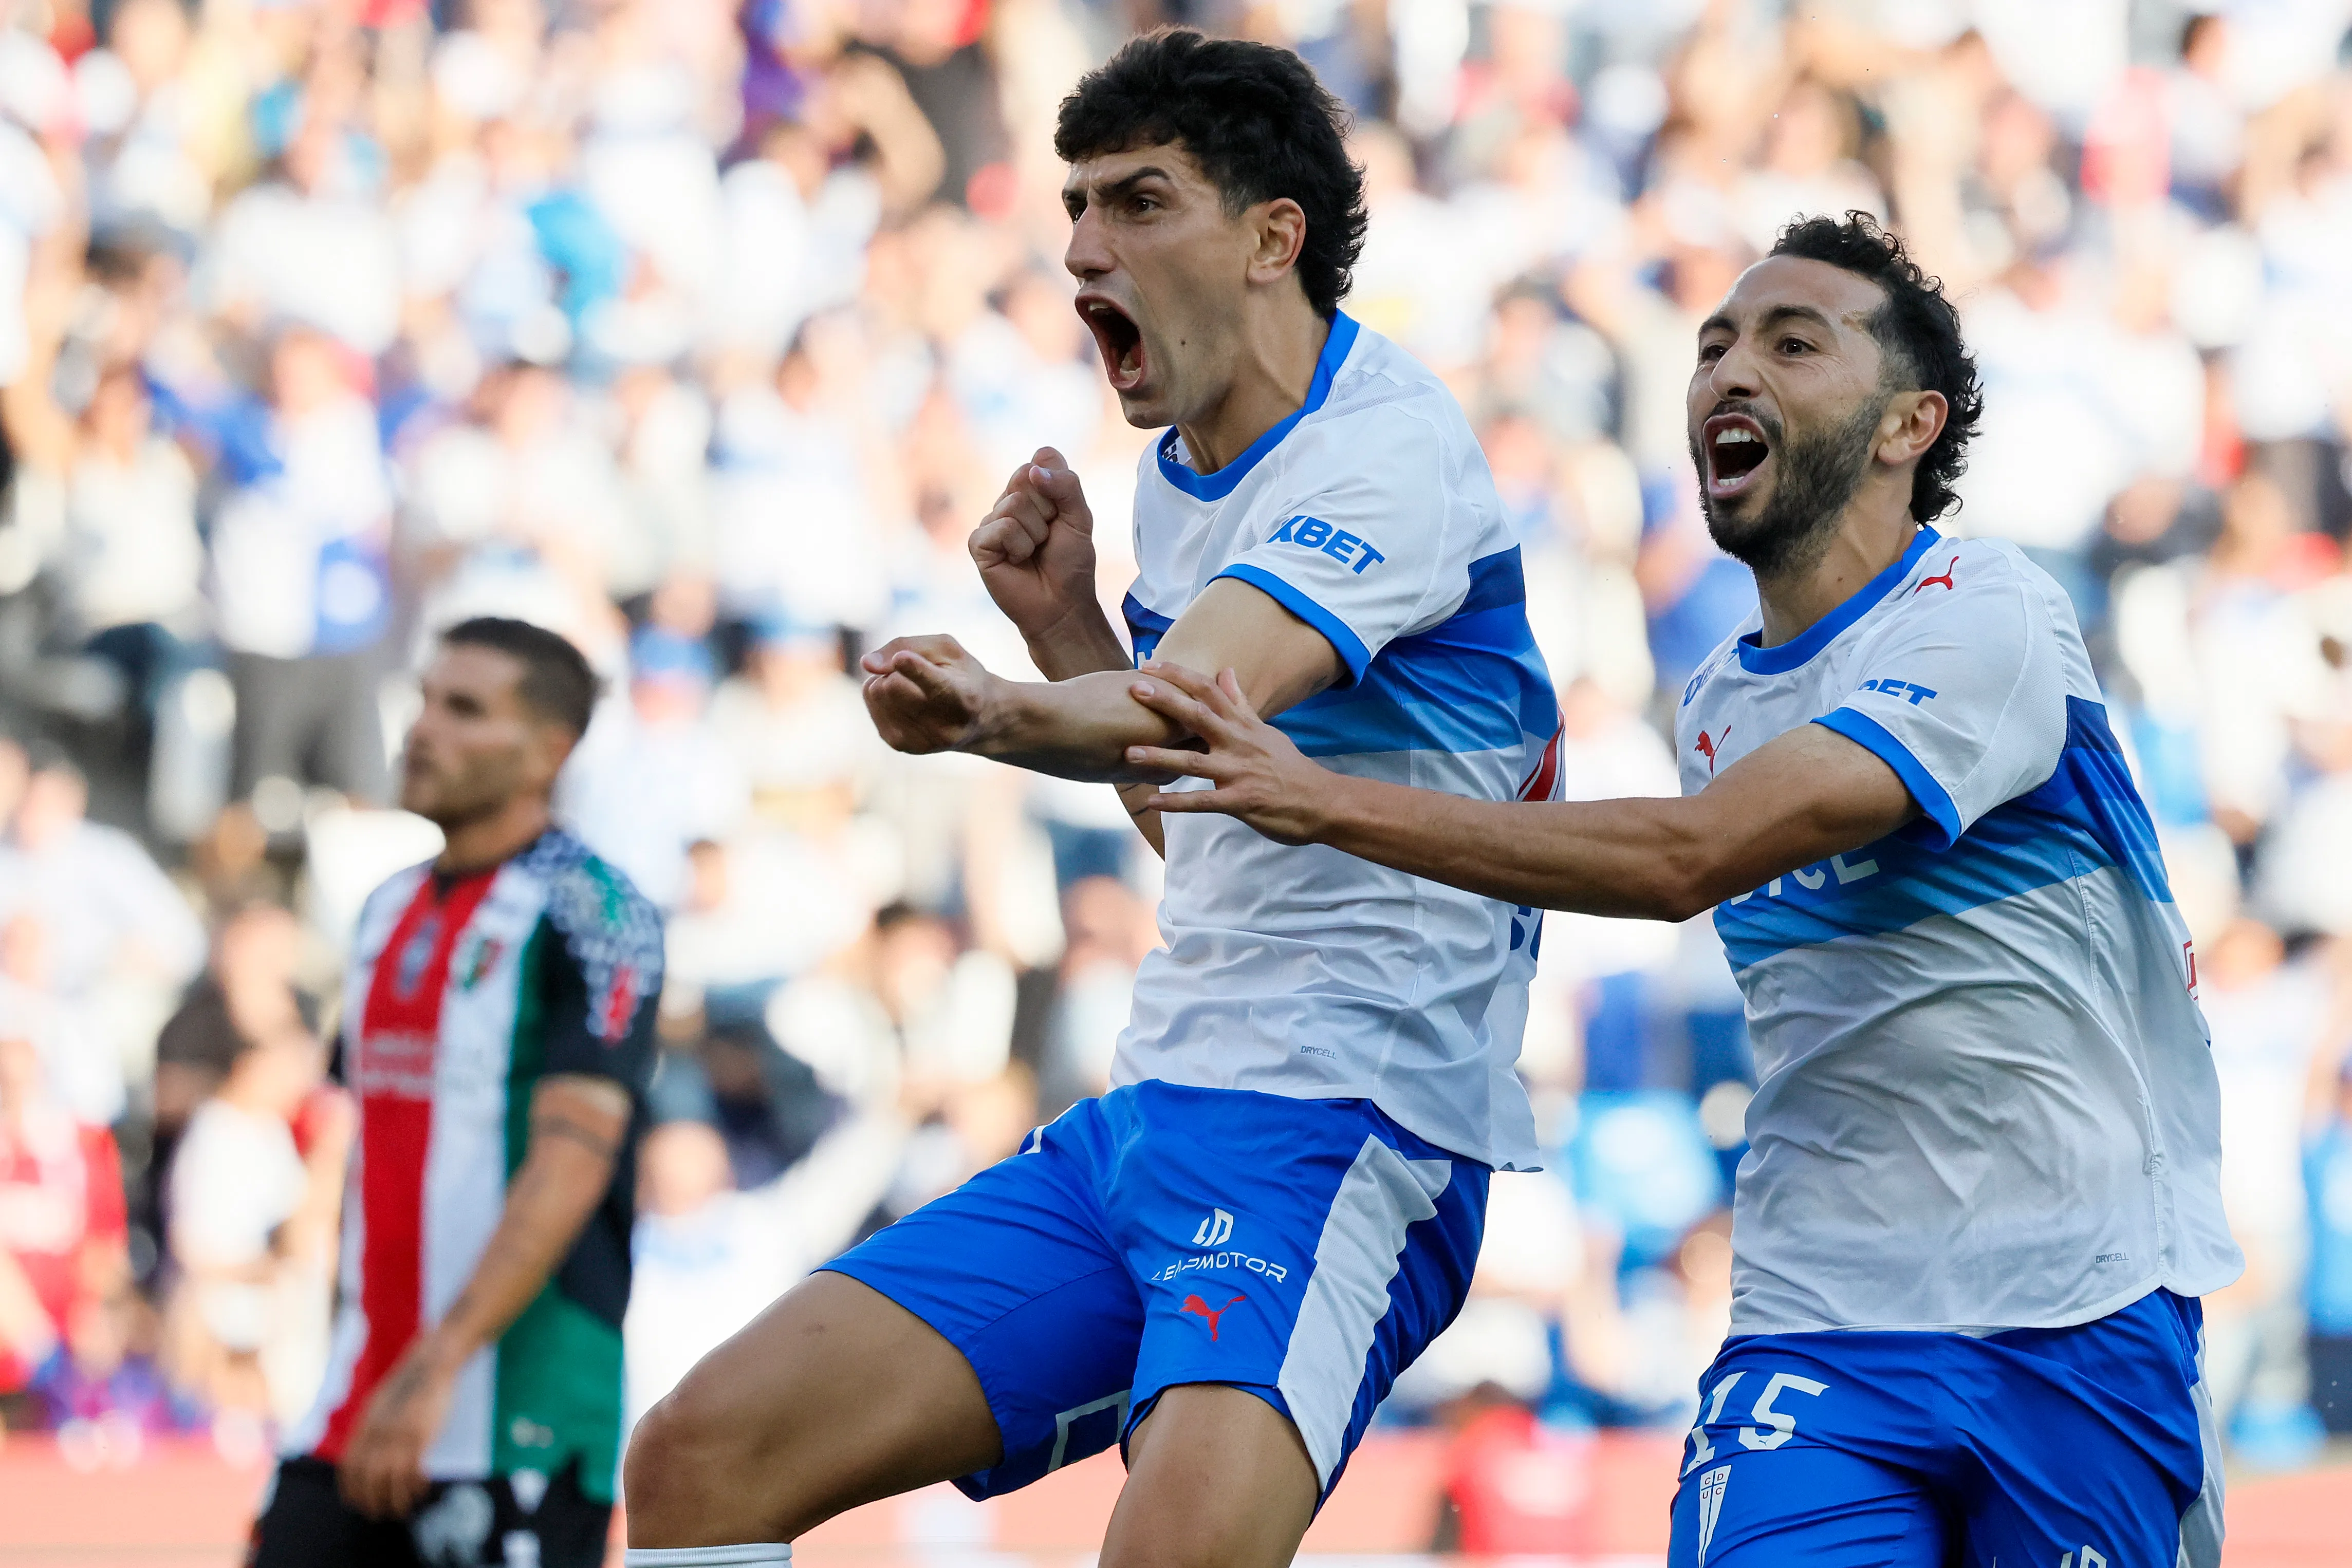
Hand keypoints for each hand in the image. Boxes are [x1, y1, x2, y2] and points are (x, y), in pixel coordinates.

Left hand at [337, 1338, 459, 1518]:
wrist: (432, 1364)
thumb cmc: (408, 1385)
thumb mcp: (379, 1405)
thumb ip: (370, 1428)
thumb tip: (363, 1453)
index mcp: (364, 1425)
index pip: (350, 1467)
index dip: (351, 1489)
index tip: (356, 1504)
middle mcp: (377, 1432)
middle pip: (368, 1478)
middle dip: (372, 1501)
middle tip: (379, 1514)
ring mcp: (398, 1434)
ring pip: (390, 1479)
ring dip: (395, 1499)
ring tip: (402, 1510)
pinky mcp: (420, 1434)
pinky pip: (413, 1469)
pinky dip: (415, 1484)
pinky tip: (421, 1489)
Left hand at [861, 634, 994, 753]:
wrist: (978, 721)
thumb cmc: (962, 676)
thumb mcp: (948, 650)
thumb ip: (909, 645)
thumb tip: (867, 663)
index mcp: (963, 698)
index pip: (936, 685)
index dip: (916, 670)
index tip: (902, 658)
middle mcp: (943, 727)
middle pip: (893, 684)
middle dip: (896, 669)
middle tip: (918, 671)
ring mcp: (919, 741)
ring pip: (877, 692)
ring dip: (888, 680)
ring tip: (914, 687)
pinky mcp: (900, 744)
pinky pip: (871, 703)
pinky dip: (882, 694)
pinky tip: (905, 700)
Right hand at [971, 449, 1100, 643]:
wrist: (1062, 604)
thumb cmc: (1070, 562)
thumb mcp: (1080, 517)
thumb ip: (1066, 485)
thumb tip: (1033, 470)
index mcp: (1033, 489)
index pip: (1041, 458)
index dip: (1059, 486)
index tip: (1062, 514)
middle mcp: (1008, 500)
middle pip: (1025, 478)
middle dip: (1047, 510)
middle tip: (1049, 536)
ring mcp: (991, 521)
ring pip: (1015, 505)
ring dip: (1035, 534)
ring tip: (1034, 552)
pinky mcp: (978, 543)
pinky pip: (1001, 528)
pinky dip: (1019, 547)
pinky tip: (1017, 561)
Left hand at [1124, 662, 1331, 845]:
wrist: (1321, 801)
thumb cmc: (1289, 767)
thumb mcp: (1265, 730)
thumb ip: (1240, 703)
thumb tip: (1225, 671)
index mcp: (1242, 725)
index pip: (1209, 690)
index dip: (1179, 676)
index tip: (1149, 665)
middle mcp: (1238, 743)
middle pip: (1198, 715)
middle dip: (1166, 701)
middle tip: (1134, 689)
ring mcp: (1239, 773)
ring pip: (1194, 762)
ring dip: (1161, 757)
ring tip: (1129, 752)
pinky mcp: (1240, 802)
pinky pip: (1203, 802)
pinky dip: (1177, 802)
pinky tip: (1152, 802)